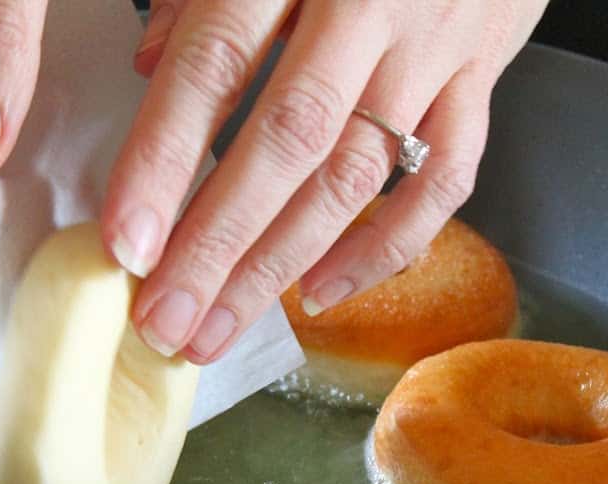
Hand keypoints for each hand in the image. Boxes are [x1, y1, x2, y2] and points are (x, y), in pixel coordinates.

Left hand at [102, 0, 547, 363]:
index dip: (164, 159)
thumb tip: (148, 68)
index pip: (214, 66)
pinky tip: (321, 291)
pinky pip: (444, 180)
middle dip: (219, 246)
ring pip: (355, 177)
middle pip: (286, 144)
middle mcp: (368, 6)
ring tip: (218, 329)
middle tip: (166, 325)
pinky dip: (386, 245)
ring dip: (281, 264)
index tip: (126, 245)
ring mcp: (434, 48)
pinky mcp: (481, 77)